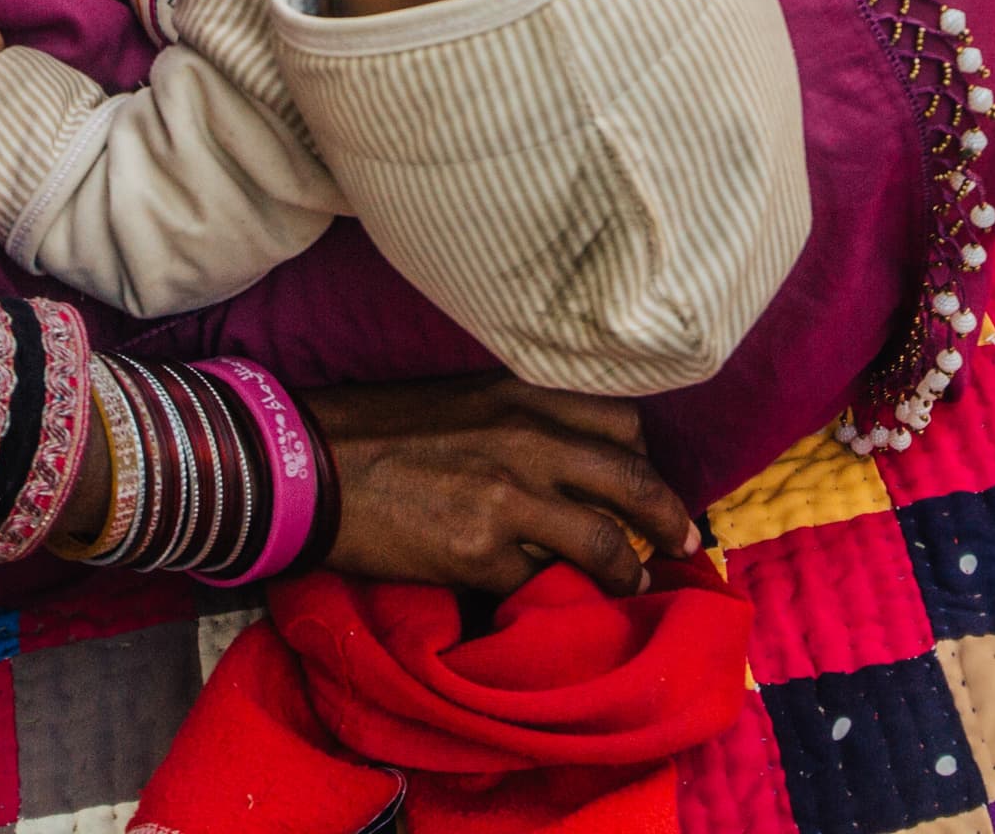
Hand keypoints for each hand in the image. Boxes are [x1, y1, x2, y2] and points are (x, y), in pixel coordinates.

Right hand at [308, 375, 696, 594]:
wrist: (309, 465)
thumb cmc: (380, 427)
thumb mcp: (464, 398)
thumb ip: (522, 417)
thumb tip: (572, 458)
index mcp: (525, 393)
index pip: (622, 421)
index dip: (643, 458)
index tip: (648, 481)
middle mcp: (529, 438)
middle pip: (633, 482)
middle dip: (669, 518)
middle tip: (685, 542)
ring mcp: (510, 498)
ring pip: (603, 542)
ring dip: (627, 571)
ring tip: (635, 584)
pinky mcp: (482, 553)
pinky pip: (539, 581)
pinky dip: (550, 592)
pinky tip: (552, 600)